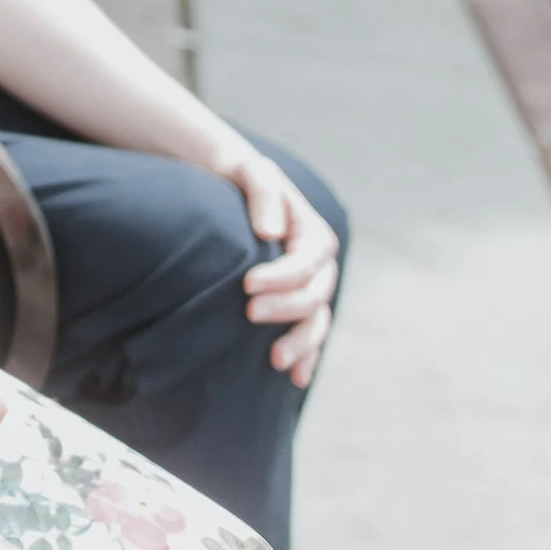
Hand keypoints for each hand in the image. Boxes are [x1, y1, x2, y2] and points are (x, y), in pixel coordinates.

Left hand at [223, 142, 340, 387]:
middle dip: (286, 308)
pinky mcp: (297, 304)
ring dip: (302, 343)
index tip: (247, 284)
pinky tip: (296, 378)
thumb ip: (263, 193)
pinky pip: (309, 333)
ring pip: (317, 321)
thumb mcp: (252, 171)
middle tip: (249, 313)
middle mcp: (319, 264)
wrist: (232, 191)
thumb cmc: (241, 179)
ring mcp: (311, 287)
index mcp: (312, 233)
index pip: (306, 261)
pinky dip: (307, 355)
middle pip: (314, 295)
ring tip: (276, 362)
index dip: (282, 276)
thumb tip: (270, 231)